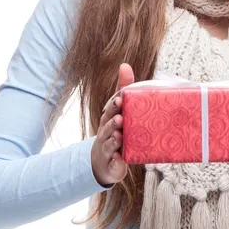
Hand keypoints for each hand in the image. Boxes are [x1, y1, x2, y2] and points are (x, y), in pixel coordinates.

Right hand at [90, 63, 134, 186]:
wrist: (103, 161)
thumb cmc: (115, 129)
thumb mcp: (118, 109)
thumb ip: (124, 88)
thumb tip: (125, 65)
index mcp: (109, 117)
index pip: (110, 109)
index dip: (114, 104)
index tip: (120, 99)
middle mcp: (106, 131)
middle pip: (107, 125)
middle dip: (112, 121)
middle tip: (120, 117)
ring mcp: (107, 148)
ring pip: (109, 143)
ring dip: (114, 139)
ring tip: (120, 135)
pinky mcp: (113, 163)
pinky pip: (114, 162)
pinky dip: (116, 161)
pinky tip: (120, 159)